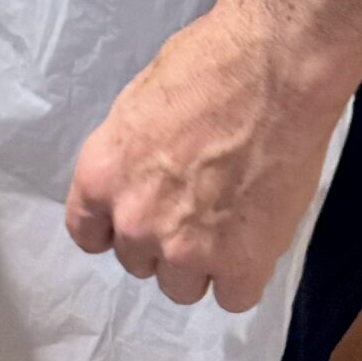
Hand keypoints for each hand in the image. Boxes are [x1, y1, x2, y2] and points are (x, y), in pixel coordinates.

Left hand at [64, 0, 342, 312]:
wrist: (275, 69)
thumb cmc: (209, 64)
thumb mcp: (140, 102)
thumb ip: (130, 156)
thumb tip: (139, 177)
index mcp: (102, 174)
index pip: (86, 232)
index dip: (113, 226)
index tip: (136, 217)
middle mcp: (135, 220)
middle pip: (139, 261)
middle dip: (164, 238)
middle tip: (199, 201)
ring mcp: (186, 249)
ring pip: (183, 287)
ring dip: (204, 262)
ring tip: (233, 217)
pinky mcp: (240, 264)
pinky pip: (234, 296)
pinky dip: (246, 272)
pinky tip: (258, 232)